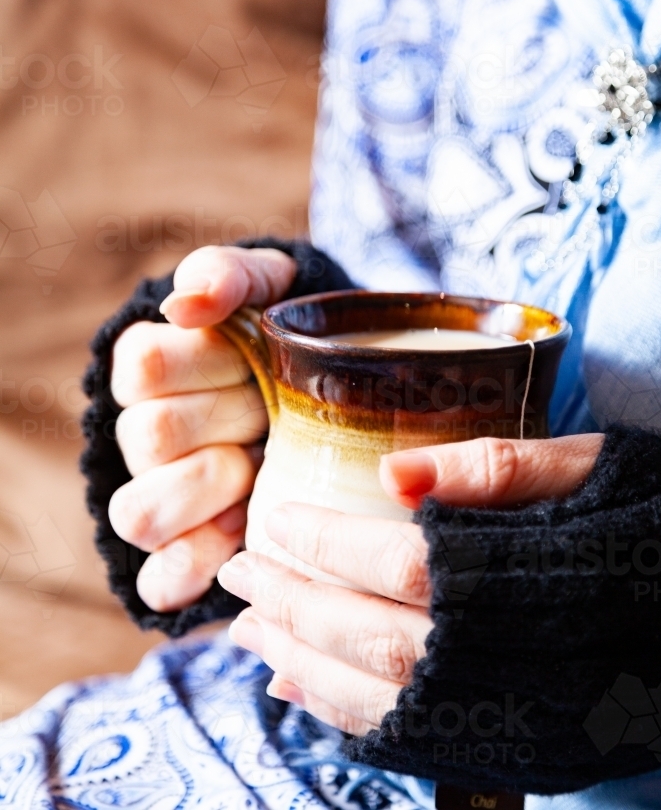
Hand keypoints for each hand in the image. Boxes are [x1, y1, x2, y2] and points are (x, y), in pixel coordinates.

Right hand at [108, 244, 295, 611]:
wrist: (330, 395)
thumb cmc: (291, 338)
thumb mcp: (270, 287)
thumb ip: (228, 274)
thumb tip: (181, 304)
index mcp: (149, 368)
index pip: (145, 366)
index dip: (209, 367)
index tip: (258, 362)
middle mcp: (141, 436)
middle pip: (150, 437)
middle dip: (228, 422)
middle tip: (271, 414)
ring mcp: (158, 498)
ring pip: (137, 513)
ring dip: (206, 495)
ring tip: (257, 472)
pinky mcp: (185, 554)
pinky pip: (160, 579)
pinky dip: (193, 566)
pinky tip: (238, 541)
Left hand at [219, 433, 602, 733]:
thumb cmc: (643, 523)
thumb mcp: (586, 469)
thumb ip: (494, 468)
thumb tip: (392, 470)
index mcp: (529, 577)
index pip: (402, 563)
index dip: (327, 541)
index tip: (274, 517)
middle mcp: (513, 656)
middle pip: (374, 635)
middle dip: (293, 602)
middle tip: (237, 571)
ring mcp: (511, 709)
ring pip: (381, 696)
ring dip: (300, 661)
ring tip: (249, 629)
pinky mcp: (512, 743)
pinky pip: (406, 738)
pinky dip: (340, 712)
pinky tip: (297, 687)